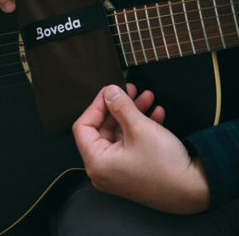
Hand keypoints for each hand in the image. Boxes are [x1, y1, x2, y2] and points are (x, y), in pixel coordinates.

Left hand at [72, 84, 209, 213]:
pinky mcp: (133, 170)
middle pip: (102, 129)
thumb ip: (120, 106)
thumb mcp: (139, 128)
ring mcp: (118, 171)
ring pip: (119, 134)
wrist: (197, 190)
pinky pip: (130, 143)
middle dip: (118, 107)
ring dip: (132, 114)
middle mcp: (103, 169)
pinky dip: (140, 127)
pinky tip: (156, 114)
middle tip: (130, 91)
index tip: (110, 92)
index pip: (83, 126)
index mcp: (96, 162)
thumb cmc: (166, 167)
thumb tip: (109, 92)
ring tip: (147, 97)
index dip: (96, 105)